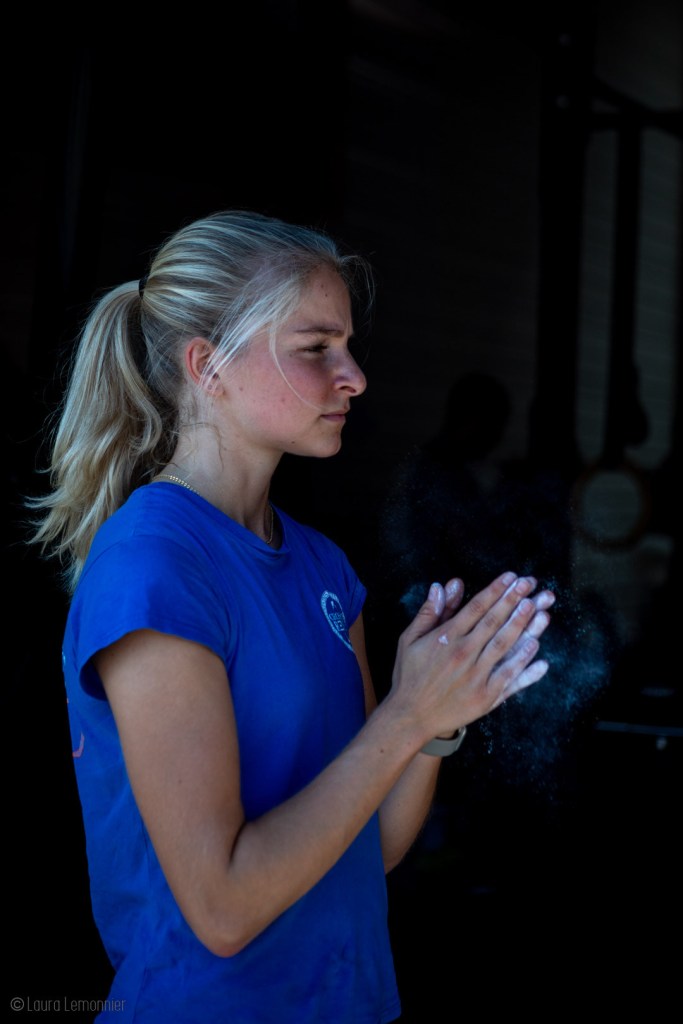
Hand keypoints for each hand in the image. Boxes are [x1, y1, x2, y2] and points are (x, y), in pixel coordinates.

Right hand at [389, 572, 554, 742]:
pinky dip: (525, 666)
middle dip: (514, 600)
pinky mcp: (486, 697)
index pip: (477, 607)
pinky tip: (538, 651)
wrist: (410, 716)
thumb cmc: (409, 676)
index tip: (512, 577)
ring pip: (505, 645)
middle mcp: (464, 653)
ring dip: (524, 625)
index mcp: (447, 637)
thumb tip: (442, 586)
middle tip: (530, 583)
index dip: (496, 590)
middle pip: (495, 621)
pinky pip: (510, 678)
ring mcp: (477, 676)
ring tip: (539, 608)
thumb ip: (429, 612)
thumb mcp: (410, 639)